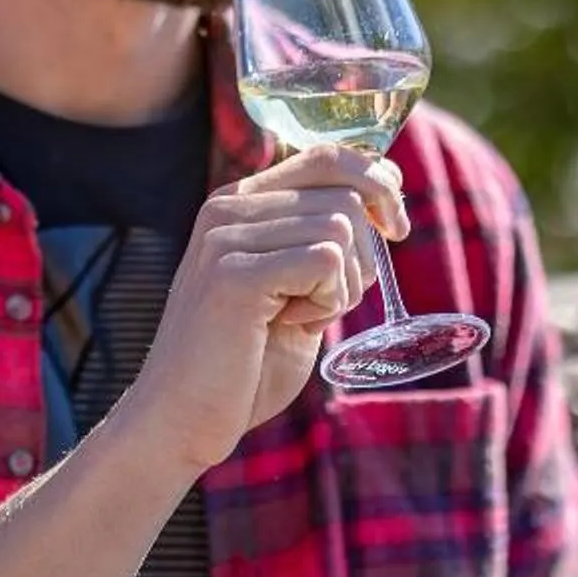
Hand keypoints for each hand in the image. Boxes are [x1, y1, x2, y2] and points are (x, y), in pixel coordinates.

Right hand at [119, 145, 408, 473]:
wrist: (182, 420)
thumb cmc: (244, 363)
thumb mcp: (293, 288)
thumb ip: (322, 241)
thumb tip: (385, 198)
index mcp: (239, 203)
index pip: (328, 156)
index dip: (377, 184)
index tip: (396, 228)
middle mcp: (228, 207)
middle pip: (346, 196)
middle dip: (363, 258)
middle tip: (322, 305)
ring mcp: (226, 237)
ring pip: (341, 228)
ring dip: (342, 286)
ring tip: (298, 318)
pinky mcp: (234, 274)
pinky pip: (325, 259)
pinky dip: (328, 300)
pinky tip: (290, 326)